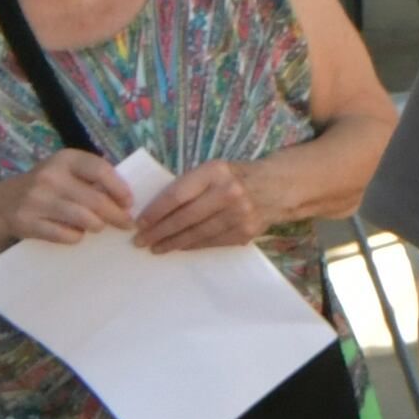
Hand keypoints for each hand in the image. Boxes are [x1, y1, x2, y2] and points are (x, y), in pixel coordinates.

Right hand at [0, 150, 136, 247]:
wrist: (2, 203)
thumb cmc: (46, 187)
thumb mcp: (65, 171)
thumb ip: (91, 178)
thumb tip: (125, 200)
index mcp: (64, 159)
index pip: (100, 170)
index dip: (119, 188)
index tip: (128, 202)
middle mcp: (50, 176)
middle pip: (96, 200)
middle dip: (117, 215)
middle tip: (126, 223)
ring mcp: (38, 200)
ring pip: (85, 220)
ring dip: (97, 226)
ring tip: (98, 226)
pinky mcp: (29, 223)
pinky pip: (67, 236)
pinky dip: (76, 237)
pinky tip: (74, 233)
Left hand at [130, 159, 262, 252]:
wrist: (278, 186)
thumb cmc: (237, 176)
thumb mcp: (215, 170)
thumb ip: (190, 185)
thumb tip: (156, 210)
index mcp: (215, 171)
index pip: (177, 194)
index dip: (155, 211)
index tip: (140, 223)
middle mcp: (228, 192)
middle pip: (185, 217)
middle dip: (159, 232)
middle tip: (140, 242)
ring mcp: (239, 214)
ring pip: (197, 234)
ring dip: (173, 243)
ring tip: (156, 248)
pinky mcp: (246, 232)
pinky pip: (212, 242)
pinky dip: (193, 245)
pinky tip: (179, 247)